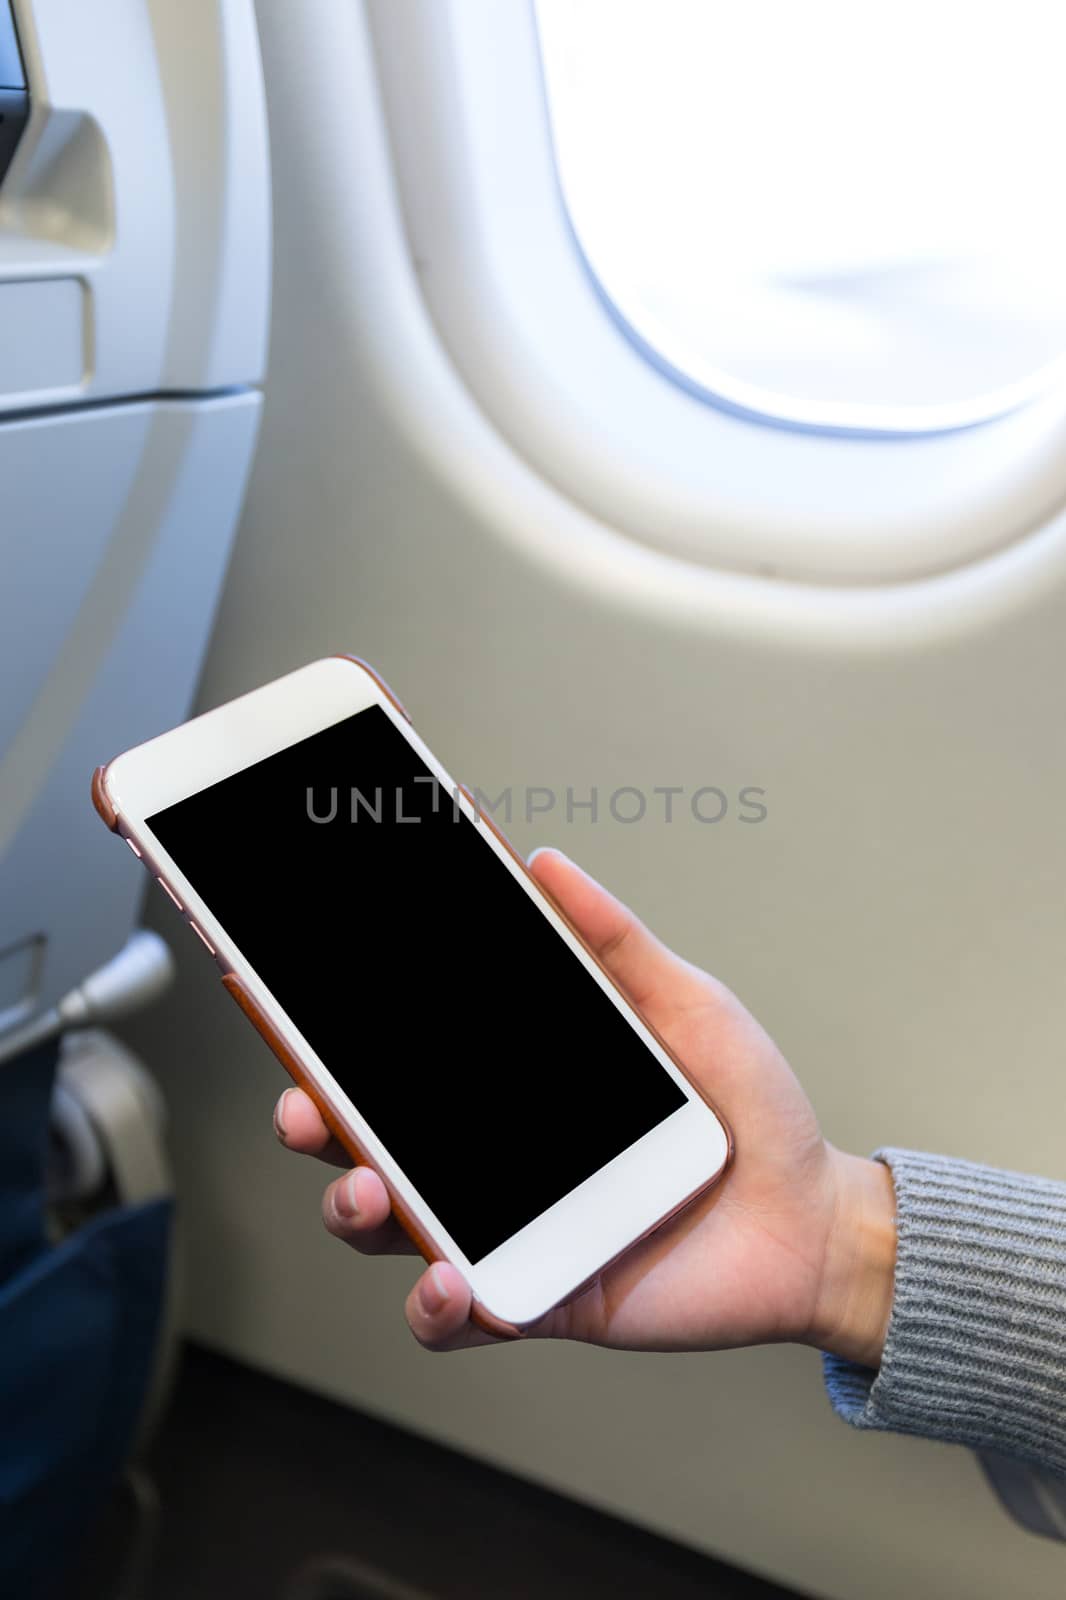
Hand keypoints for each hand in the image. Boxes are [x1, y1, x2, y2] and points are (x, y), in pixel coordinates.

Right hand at [274, 848, 895, 1363]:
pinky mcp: (538, 1298)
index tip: (287, 994)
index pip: (402, 1056)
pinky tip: (450, 1277)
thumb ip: (614, 942)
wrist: (813, 1217)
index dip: (336, 1035)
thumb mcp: (684, 1005)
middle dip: (316, 1121)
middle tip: (306, 1104)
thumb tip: (544, 864)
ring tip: (372, 1189)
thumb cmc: (748, 1112)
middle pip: (367, 1139)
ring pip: (392, 1226)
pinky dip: (436, 1306)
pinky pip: (460, 1316)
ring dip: (356, 1208)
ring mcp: (509, 1227)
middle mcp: (491, 1156)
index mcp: (513, 1084)